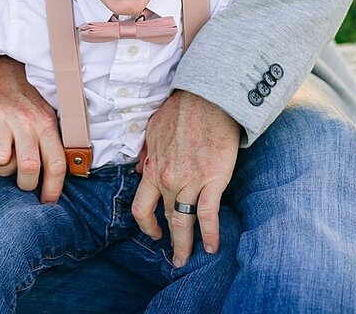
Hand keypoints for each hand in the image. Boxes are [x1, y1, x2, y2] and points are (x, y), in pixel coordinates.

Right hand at [0, 56, 66, 201]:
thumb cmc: (21, 105)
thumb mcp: (37, 121)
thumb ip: (37, 151)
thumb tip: (24, 174)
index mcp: (48, 123)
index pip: (57, 163)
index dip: (53, 189)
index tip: (48, 201)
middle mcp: (28, 120)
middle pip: (29, 169)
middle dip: (24, 183)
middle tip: (21, 179)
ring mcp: (4, 117)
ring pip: (1, 163)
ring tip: (1, 148)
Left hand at [131, 91, 239, 267]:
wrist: (208, 98)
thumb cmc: (183, 110)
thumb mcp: (154, 130)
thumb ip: (148, 154)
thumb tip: (142, 169)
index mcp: (152, 169)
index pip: (141, 208)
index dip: (147, 226)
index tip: (154, 234)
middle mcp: (167, 180)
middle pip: (166, 219)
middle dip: (170, 240)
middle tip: (175, 257)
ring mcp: (190, 182)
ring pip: (184, 222)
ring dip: (186, 244)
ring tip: (189, 258)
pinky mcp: (213, 180)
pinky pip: (208, 216)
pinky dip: (211, 235)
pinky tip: (213, 247)